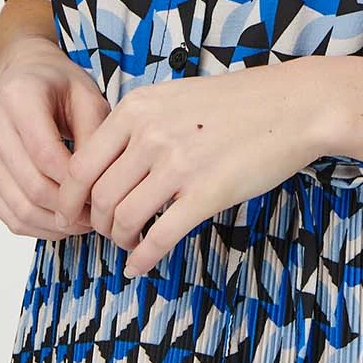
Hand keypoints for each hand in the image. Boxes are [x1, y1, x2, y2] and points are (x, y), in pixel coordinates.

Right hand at [0, 37, 110, 240]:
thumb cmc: (59, 85)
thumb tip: (95, 186)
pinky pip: (7, 213)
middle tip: (97, 216)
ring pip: (18, 207)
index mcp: (18, 96)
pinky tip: (61, 222)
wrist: (23, 76)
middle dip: (68, 208)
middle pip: (32, 185)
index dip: (76, 183)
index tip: (102, 195)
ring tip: (82, 222)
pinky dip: (37, 226)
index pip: (46, 154)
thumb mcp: (88, 96)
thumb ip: (94, 135)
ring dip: (54, 224)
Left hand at [54, 58, 325, 275]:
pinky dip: (143, 258)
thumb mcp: (174, 97)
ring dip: (120, 241)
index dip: (70, 198)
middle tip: (105, 232)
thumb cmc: (236, 103)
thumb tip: (105, 165)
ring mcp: (179, 164)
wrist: (292, 105)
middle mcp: (151, 134)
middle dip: (96, 224)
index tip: (72, 214)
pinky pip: (159, 237)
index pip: (80, 164)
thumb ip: (138, 124)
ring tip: (128, 244)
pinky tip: (141, 265)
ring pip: (124, 220)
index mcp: (137, 108)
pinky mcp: (207, 193)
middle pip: (99, 197)